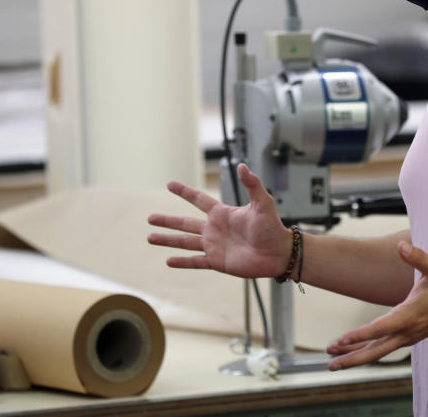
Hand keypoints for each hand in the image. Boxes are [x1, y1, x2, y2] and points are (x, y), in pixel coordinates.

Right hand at [147, 163, 290, 278]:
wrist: (278, 253)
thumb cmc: (273, 227)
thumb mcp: (263, 203)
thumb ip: (252, 184)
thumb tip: (242, 165)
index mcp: (222, 214)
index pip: (198, 200)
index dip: (184, 192)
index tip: (169, 184)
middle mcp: (214, 229)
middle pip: (185, 223)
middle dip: (167, 220)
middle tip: (149, 217)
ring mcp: (214, 246)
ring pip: (185, 242)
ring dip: (167, 240)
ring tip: (150, 238)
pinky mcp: (217, 262)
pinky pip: (196, 261)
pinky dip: (182, 262)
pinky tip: (168, 261)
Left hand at [326, 241, 427, 370]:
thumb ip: (417, 257)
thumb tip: (401, 246)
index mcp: (411, 315)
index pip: (381, 328)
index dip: (361, 334)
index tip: (342, 340)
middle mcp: (408, 331)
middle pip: (376, 350)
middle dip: (352, 357)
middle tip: (330, 362)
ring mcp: (408, 337)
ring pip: (378, 352)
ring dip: (355, 356)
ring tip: (332, 360)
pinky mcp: (407, 337)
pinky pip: (383, 347)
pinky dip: (366, 350)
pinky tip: (351, 350)